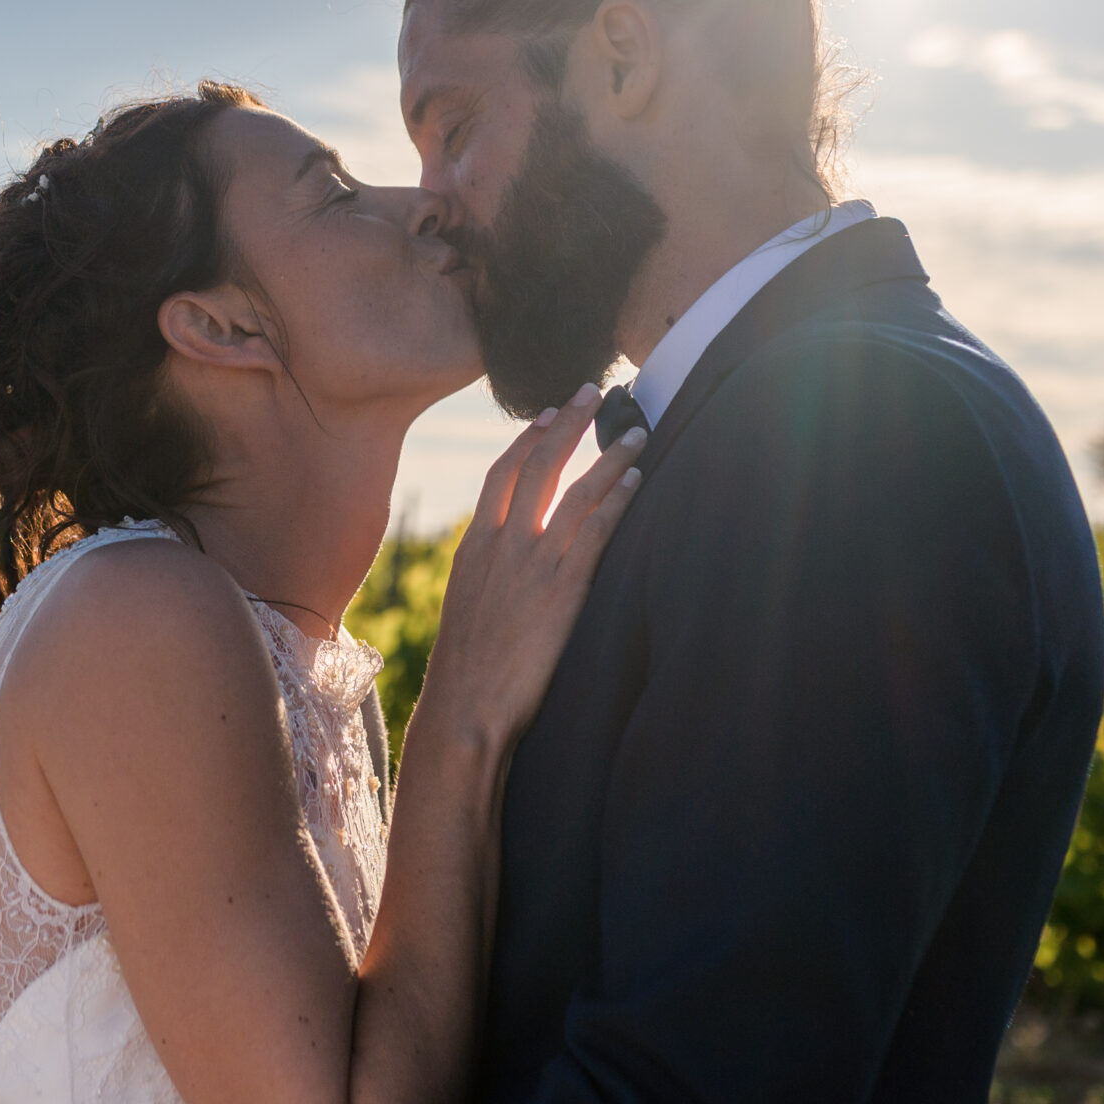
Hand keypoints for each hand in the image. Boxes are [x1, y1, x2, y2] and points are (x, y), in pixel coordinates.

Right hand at [418, 383, 645, 749]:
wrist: (465, 711)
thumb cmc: (467, 675)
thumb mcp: (465, 612)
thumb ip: (486, 579)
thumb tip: (505, 570)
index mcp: (474, 547)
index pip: (501, 475)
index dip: (527, 440)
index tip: (548, 414)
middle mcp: (502, 545)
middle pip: (537, 465)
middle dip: (569, 424)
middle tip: (594, 392)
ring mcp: (533, 564)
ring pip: (574, 490)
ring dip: (608, 455)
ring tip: (636, 430)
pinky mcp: (564, 589)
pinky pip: (595, 529)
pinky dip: (617, 499)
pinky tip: (637, 479)